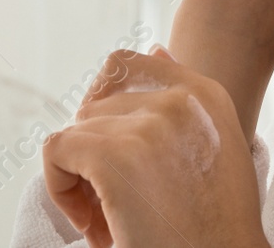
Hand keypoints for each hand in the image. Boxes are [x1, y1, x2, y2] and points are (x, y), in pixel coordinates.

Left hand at [43, 47, 268, 247]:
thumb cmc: (216, 227)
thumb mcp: (215, 151)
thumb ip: (183, 101)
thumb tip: (156, 47)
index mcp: (205, 93)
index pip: (128, 64)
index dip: (107, 109)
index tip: (121, 158)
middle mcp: (179, 99)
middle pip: (96, 105)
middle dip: (98, 154)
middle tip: (120, 205)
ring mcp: (147, 124)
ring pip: (78, 130)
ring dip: (83, 177)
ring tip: (113, 219)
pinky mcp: (114, 155)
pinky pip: (56, 150)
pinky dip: (60, 187)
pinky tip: (92, 222)